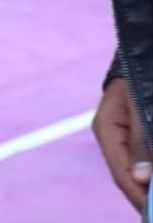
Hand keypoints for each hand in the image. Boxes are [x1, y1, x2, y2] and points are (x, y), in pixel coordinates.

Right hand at [93, 76, 151, 211]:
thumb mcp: (142, 107)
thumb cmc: (140, 78)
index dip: (140, 197)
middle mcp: (109, 137)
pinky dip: (145, 174)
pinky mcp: (128, 135)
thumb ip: (140, 140)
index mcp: (105, 130)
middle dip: (143, 194)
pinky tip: (151, 182)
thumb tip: (141, 178)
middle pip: (126, 176)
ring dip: (145, 185)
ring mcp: (118, 137)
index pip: (121, 174)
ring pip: (133, 171)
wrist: (140, 55)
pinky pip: (137, 160)